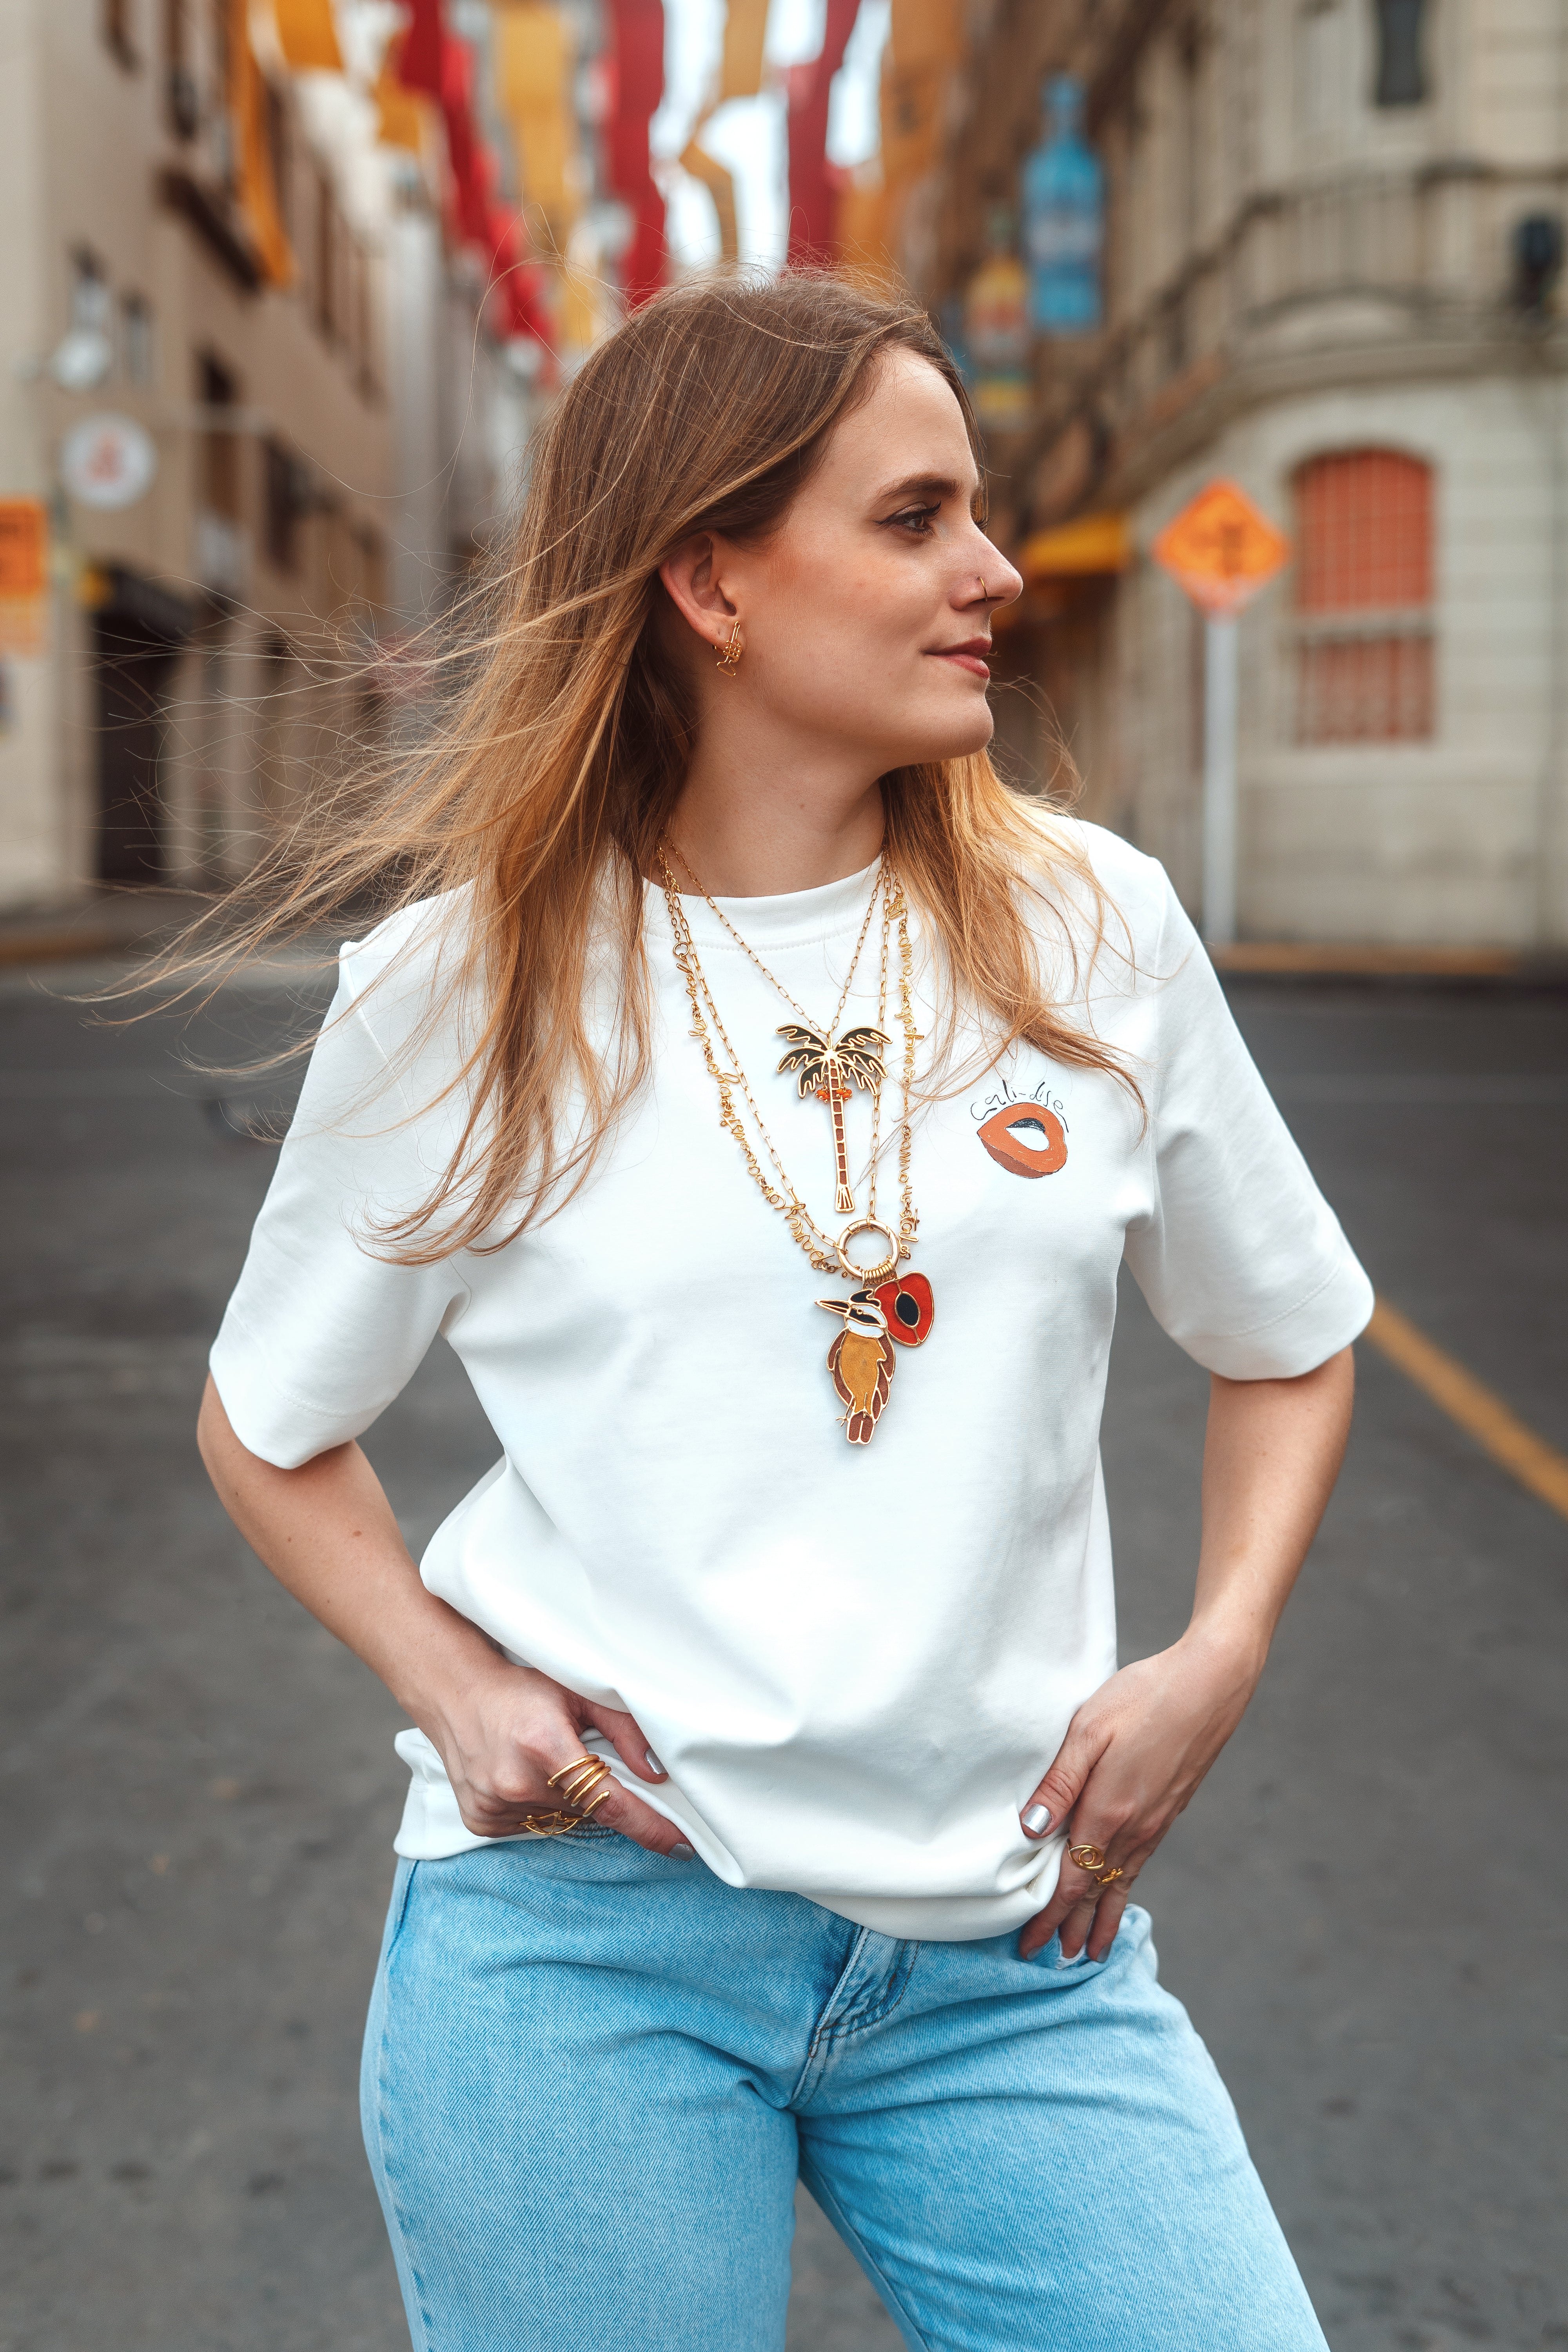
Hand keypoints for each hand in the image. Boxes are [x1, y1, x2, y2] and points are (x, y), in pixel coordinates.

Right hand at [423, 1654, 688, 1855]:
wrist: (456, 1695)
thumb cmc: (522, 1691)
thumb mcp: (580, 1694)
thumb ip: (624, 1729)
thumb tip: (658, 1772)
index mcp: (545, 1747)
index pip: (610, 1802)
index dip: (649, 1826)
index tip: (681, 1845)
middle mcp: (517, 1783)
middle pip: (588, 1810)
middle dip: (598, 1793)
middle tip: (580, 1759)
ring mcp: (496, 1806)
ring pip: (560, 1820)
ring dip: (566, 1800)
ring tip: (542, 1760)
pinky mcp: (481, 1822)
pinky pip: (530, 1826)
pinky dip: (537, 1806)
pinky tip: (521, 1774)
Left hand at [1016, 1624, 1263, 1960]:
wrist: (1211, 1684)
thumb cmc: (1145, 1696)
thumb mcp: (1088, 1729)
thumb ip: (1059, 1781)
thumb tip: (1030, 1830)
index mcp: (1108, 1810)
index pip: (1071, 1879)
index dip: (1049, 1916)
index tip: (1028, 1945)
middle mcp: (1135, 1827)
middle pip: (1096, 1891)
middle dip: (1072, 1929)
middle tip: (1052, 1963)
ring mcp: (1156, 1821)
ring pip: (1122, 1883)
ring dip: (1102, 1918)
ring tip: (1090, 1951)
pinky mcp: (1169, 1810)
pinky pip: (1141, 1863)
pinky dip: (1126, 1890)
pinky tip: (1122, 1893)